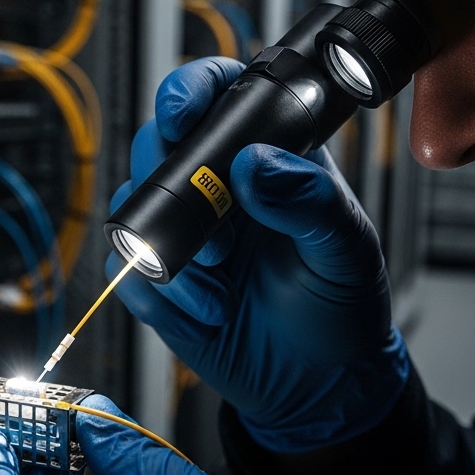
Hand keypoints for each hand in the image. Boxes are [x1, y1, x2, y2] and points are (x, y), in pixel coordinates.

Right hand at [109, 57, 408, 452]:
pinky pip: (127, 271)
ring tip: (219, 285)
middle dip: (171, 183)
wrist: (321, 384)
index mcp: (267, 154)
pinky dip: (162, 293)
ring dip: (170, 249)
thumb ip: (311, 200)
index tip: (183, 114)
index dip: (190, 91)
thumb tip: (256, 165)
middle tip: (216, 234)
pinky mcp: (159, 280)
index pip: (218, 94)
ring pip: (133, 208)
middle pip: (157, 145)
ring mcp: (183, 231)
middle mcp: (215, 185)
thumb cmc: (341, 305)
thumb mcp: (347, 248)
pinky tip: (208, 310)